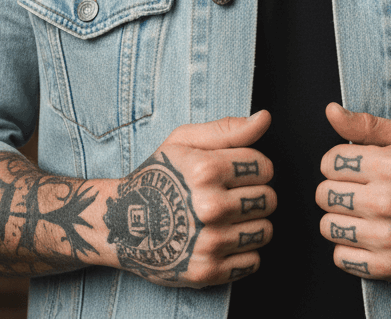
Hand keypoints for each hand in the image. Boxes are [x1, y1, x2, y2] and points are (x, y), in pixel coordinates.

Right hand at [102, 110, 274, 287]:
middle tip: (231, 196)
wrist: (122, 225)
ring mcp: (209, 243)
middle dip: (255, 194)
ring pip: (265, 231)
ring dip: (252, 224)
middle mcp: (210, 207)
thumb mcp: (184, 140)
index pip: (263, 167)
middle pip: (268, 199)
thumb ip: (228, 129)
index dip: (254, 167)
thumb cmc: (158, 177)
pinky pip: (253, 261)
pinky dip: (243, 252)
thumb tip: (265, 118)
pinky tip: (222, 240)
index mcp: (206, 171)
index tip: (238, 173)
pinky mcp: (208, 272)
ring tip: (228, 218)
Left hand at [316, 103, 390, 282]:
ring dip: (339, 219)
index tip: (353, 167)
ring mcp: (386, 238)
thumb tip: (330, 110)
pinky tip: (365, 235)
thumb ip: (366, 124)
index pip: (330, 162)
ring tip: (359, 213)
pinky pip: (341, 257)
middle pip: (325, 195)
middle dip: (336, 189)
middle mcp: (386, 203)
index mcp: (390, 167)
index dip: (338, 162)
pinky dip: (348, 247)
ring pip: (328, 226)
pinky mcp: (387, 266)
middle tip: (357, 190)